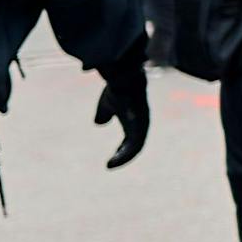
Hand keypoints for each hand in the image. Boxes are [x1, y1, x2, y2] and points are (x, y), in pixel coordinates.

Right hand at [94, 48, 149, 168]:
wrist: (123, 77)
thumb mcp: (106, 104)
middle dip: (123, 157)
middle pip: (135, 146)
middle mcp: (141, 125)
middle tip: (111, 164)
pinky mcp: (140, 123)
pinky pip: (135, 142)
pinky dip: (126, 152)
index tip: (111, 160)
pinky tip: (116, 157)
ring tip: (112, 163)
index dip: (122, 152)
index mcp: (134, 123)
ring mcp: (143, 124)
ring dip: (124, 157)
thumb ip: (104, 114)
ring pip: (136, 147)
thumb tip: (99, 123)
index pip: (131, 142)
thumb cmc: (116, 89)